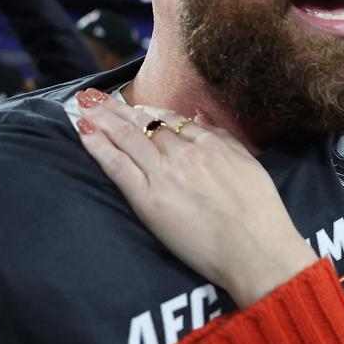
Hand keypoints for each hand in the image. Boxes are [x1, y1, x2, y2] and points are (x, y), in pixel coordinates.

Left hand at [76, 90, 316, 306]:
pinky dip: (98, 146)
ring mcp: (164, 173)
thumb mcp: (249, 164)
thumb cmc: (260, 212)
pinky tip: (84, 131)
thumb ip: (223, 138)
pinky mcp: (147, 198)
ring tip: (83, 104)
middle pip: (143, 122)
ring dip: (101, 118)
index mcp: (210, 144)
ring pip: (126, 137)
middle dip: (116, 107)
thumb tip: (200, 119)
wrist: (254, 248)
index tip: (132, 104)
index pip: (170, 119)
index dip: (147, 109)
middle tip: (93, 95)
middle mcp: (184, 152)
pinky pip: (117, 165)